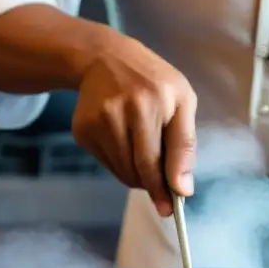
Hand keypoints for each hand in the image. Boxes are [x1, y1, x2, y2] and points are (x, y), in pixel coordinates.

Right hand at [72, 34, 196, 216]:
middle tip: (162, 198)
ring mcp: (100, 120)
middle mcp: (126, 108)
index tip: (171, 208)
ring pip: (123, 171)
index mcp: (157, 100)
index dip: (167, 185)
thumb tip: (183, 188)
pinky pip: (107, 165)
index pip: (163, 155)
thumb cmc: (153, 82)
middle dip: (154, 187)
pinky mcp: (83, 130)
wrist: (104, 59)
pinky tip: (124, 144)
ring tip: (144, 158)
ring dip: (137, 177)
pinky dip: (120, 166)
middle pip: (141, 168)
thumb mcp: (182, 100)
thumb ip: (185, 144)